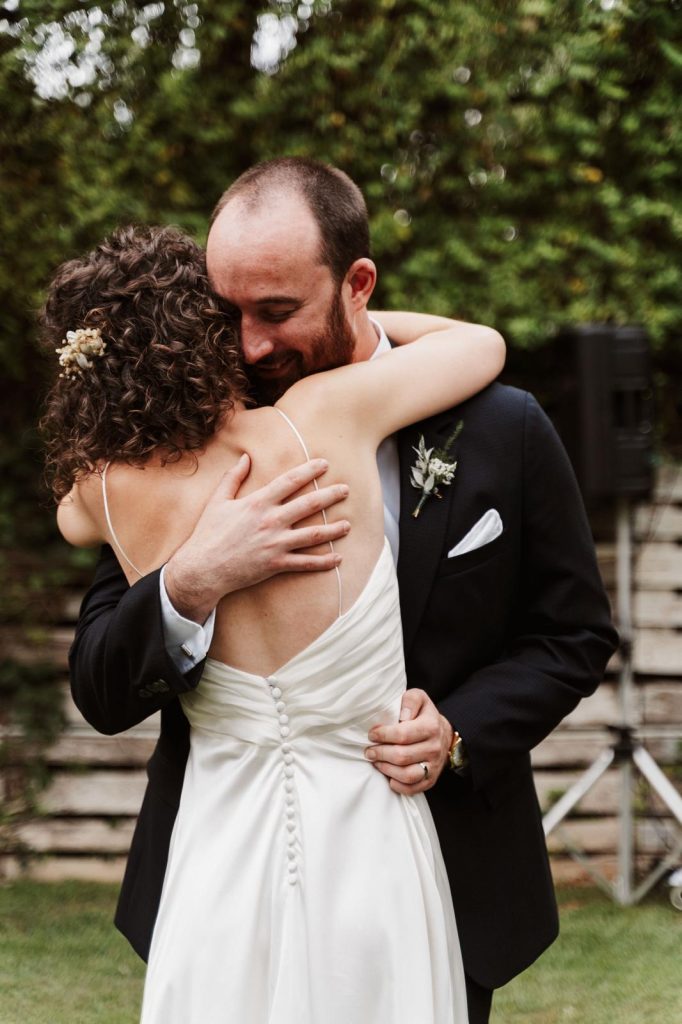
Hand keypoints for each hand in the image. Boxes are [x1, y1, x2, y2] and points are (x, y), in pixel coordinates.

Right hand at [164, 454, 349, 622]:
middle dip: (330, 495)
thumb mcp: (218, 501)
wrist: (202, 568)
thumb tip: (245, 457)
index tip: (325, 464)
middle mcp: (271, 521)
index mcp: (257, 503)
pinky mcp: (276, 564)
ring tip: (348, 525)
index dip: (309, 471)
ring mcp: (276, 544)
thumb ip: (233, 478)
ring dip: (333, 529)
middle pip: (309, 504)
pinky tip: (338, 558)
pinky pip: (305, 563)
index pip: (290, 481)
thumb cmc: (208, 534)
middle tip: (346, 490)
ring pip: (313, 534)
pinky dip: (323, 561)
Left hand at [364, 689, 453, 794]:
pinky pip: (412, 789)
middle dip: (380, 753)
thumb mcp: (419, 698)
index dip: (383, 735)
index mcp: (431, 726)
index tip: (372, 734)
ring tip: (376, 762)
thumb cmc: (424, 715)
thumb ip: (410, 700)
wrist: (443, 734)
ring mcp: (434, 766)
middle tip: (369, 751)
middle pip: (402, 756)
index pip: (403, 734)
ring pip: (407, 775)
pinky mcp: (430, 780)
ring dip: (386, 769)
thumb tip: (402, 716)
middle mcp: (434, 748)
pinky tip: (388, 776)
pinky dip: (397, 785)